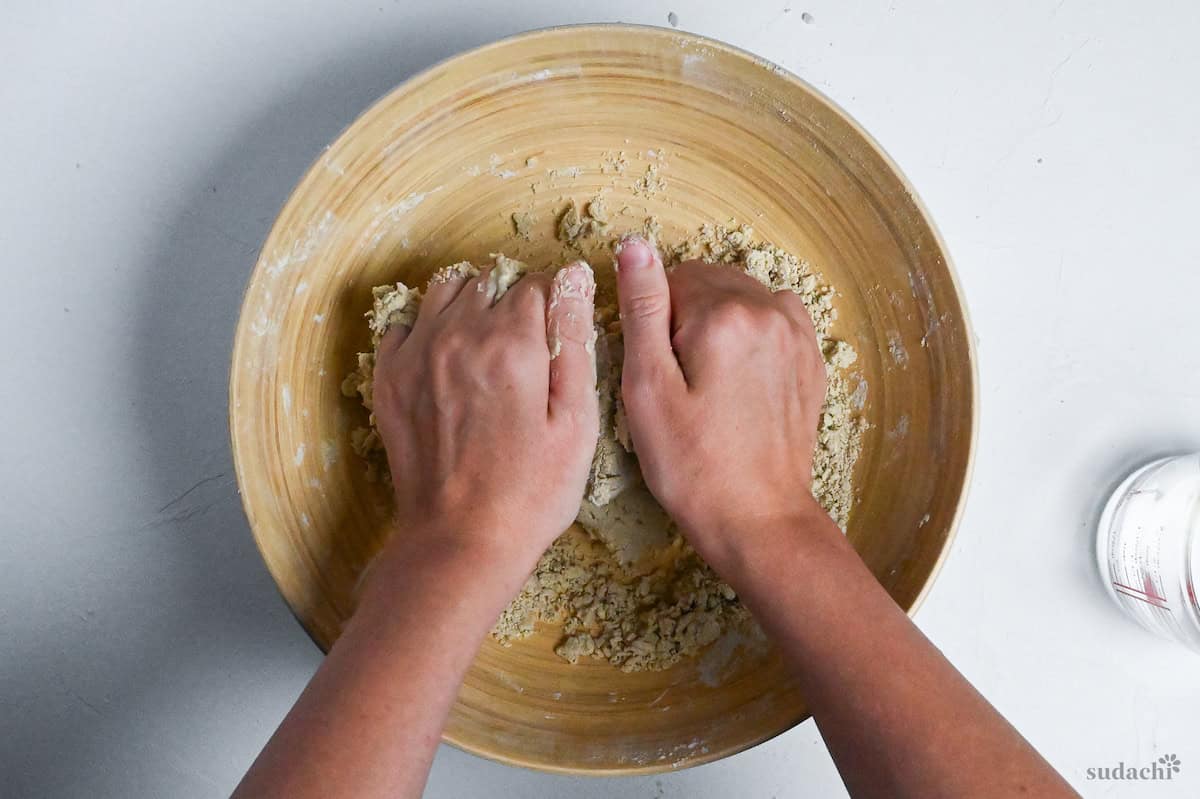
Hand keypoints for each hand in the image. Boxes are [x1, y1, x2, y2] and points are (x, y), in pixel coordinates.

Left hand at [371, 262, 598, 576]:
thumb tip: (574, 276)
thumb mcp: (576, 420)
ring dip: (468, 307)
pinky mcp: (388, 379)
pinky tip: (445, 365)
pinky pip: (404, 325)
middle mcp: (458, 335)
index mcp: (512, 343)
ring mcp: (416, 355)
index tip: (555, 339)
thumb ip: (574, 340)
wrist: (460, 541)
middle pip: (488, 283)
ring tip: (485, 349)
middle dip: (510, 304)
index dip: (552, 307)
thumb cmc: (531, 491)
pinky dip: (426, 331)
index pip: (536, 285)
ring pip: (444, 293)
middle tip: (523, 352)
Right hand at [614, 237, 829, 574]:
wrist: (758, 519)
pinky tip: (737, 379)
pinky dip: (750, 336)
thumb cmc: (692, 464)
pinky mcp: (810, 359)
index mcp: (724, 315)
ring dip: (718, 326)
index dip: (652, 324)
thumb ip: (643, 308)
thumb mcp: (648, 388)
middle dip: (685, 320)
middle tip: (678, 383)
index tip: (656, 371)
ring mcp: (797, 335)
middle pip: (708, 284)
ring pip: (740, 299)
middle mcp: (769, 312)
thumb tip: (635, 246)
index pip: (670, 280)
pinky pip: (772, 320)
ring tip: (707, 383)